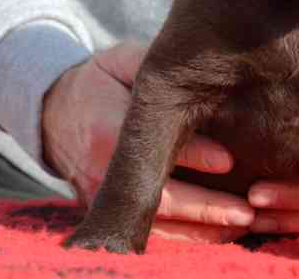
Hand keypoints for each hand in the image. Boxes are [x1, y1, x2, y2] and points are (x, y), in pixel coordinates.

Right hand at [42, 42, 253, 242]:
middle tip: (247, 208)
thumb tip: (198, 74)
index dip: (194, 154)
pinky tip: (222, 232)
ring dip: (202, 229)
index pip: (153, 147)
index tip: (229, 161)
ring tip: (243, 223)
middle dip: (205, 206)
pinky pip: (149, 232)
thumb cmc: (100, 82)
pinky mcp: (109, 212)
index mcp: (106, 128)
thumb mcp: (120, 62)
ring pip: (157, 223)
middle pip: (159, 198)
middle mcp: (103, 171)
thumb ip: (154, 69)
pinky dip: (187, 236)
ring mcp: (104, 197)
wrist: (51, 112)